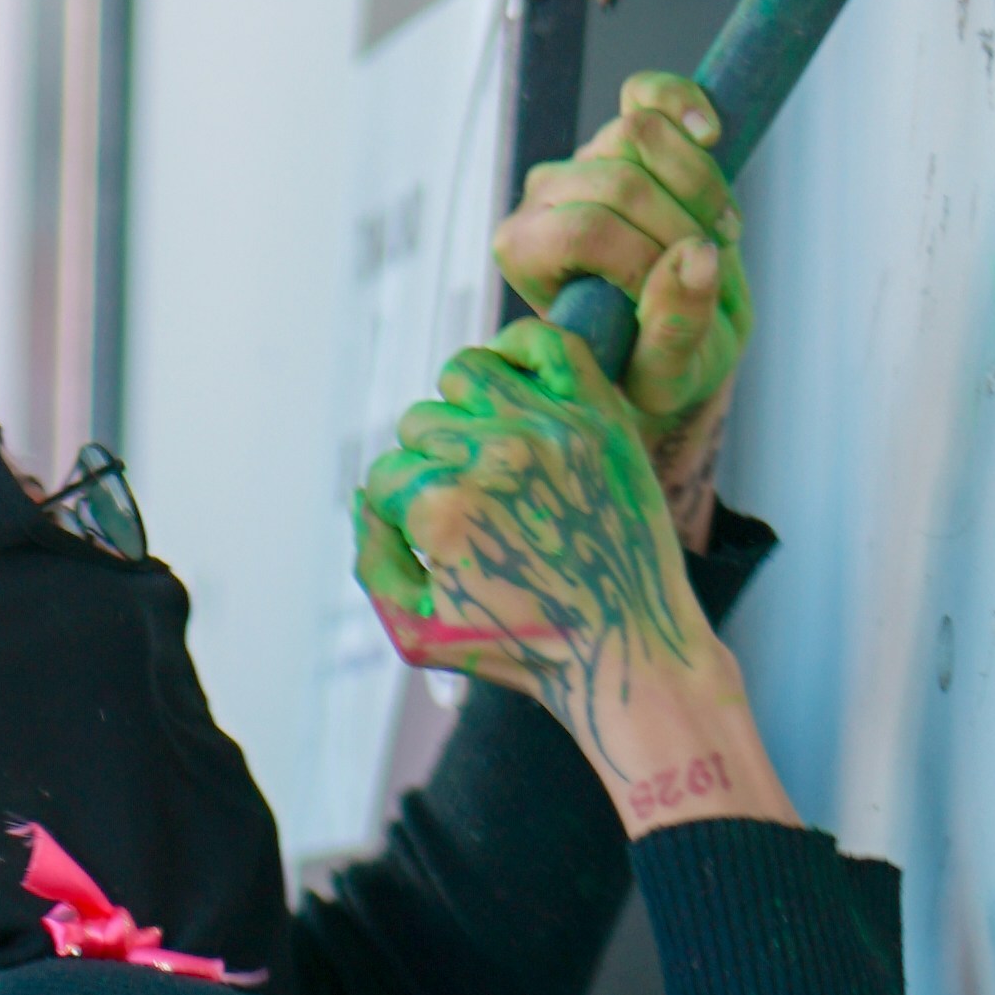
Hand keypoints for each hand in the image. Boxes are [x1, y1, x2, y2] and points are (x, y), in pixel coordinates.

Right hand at [353, 326, 795, 839]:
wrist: (627, 651)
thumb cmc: (523, 649)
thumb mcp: (414, 633)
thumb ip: (371, 560)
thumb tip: (367, 495)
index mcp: (447, 510)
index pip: (386, 476)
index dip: (400, 514)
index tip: (433, 541)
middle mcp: (497, 457)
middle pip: (420, 425)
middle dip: (429, 467)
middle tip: (467, 507)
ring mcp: (553, 429)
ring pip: (466, 374)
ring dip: (462, 409)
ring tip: (484, 450)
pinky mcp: (600, 416)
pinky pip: (546, 344)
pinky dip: (519, 352)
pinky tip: (515, 391)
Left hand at [493, 73, 747, 538]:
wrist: (672, 333)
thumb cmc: (650, 363)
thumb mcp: (666, 374)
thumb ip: (673, 329)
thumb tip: (697, 259)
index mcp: (525, 252)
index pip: (586, 229)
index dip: (645, 257)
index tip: (679, 295)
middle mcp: (542, 196)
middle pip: (620, 181)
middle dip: (682, 225)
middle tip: (713, 264)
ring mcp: (584, 157)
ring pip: (641, 133)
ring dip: (699, 185)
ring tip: (719, 231)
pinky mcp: (625, 132)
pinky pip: (648, 92)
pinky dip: (685, 103)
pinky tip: (712, 134)